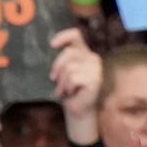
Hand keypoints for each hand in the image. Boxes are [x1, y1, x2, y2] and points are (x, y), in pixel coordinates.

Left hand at [50, 27, 101, 143]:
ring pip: (70, 67)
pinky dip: (68, 88)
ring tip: (64, 90)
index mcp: (84, 53)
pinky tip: (72, 93)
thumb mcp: (62, 71)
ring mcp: (96, 68)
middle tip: (55, 80)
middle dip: (58, 68)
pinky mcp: (96, 80)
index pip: (75, 35)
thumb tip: (50, 46)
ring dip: (62, 82)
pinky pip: (74, 78)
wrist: (77, 110)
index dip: (63, 37)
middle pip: (69, 53)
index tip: (52, 45)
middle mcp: (93, 58)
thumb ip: (62, 59)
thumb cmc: (68, 90)